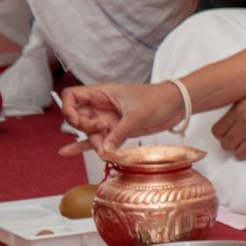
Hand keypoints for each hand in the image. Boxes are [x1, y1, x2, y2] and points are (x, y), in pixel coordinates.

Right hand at [58, 80, 183, 153]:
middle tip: (102, 130)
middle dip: (85, 128)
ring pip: (89, 132)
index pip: (72, 96)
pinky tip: (67, 152)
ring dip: (94, 141)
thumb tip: (104, 150)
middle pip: (78, 118)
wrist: (177, 105)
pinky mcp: (116, 131)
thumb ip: (119, 133)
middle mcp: (101, 106)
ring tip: (104, 148)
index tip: (78, 120)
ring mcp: (107, 119)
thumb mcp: (137, 115)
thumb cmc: (157, 99)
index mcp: (102, 93)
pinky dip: (84, 146)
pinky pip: (97, 139)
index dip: (68, 109)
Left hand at [212, 65, 245, 160]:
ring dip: (245, 149)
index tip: (229, 131)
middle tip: (241, 137)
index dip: (223, 133)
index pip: (217, 131)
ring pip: (240, 154)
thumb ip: (240, 107)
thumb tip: (232, 119)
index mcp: (239, 109)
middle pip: (226, 145)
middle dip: (232, 142)